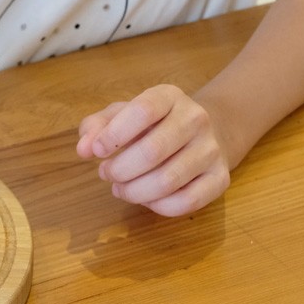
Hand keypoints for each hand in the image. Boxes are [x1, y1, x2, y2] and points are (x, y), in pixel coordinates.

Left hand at [76, 84, 231, 215]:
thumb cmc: (151, 125)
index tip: (96, 151)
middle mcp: (196, 119)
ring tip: (120, 188)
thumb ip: (96, 127)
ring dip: (134, 191)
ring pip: (168, 180)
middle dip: (119, 170)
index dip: (114, 135)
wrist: (204, 134)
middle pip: (152, 151)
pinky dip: (158, 207)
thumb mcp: (121, 116)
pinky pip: (187, 201)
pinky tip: (146, 199)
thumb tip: (83, 149)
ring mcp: (211, 149)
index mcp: (169, 97)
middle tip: (106, 173)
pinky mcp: (220, 178)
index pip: (143, 111)